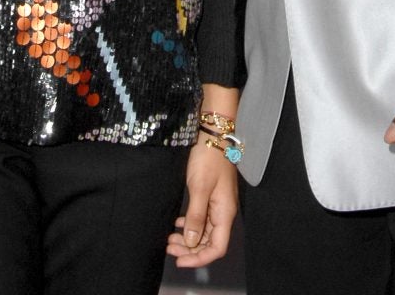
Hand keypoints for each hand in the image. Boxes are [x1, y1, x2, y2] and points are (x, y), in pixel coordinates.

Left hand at [166, 135, 237, 266]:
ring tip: (170, 239)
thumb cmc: (208, 158)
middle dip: (190, 250)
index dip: (199, 259)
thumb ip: (196, 216)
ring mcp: (218, 204)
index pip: (217, 248)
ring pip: (205, 231)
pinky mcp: (211, 196)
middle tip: (169, 248)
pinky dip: (190, 225)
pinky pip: (202, 219)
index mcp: (225, 212)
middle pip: (210, 242)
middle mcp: (224, 211)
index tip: (180, 260)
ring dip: (189, 238)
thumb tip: (192, 242)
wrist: (213, 133)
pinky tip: (179, 223)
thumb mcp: (199, 188)